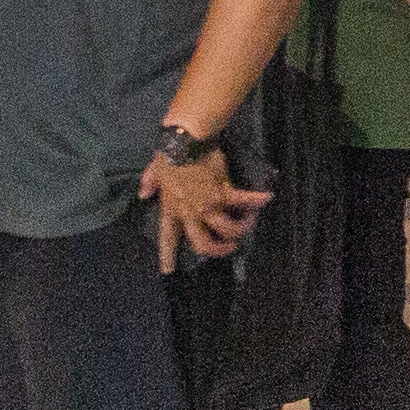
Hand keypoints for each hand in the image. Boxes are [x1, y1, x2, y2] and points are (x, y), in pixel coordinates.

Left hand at [146, 146, 265, 272]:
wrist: (187, 138)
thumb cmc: (170, 153)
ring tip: (247, 223)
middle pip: (202, 243)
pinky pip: (243, 200)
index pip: (167, 237)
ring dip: (239, 229)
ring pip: (225, 229)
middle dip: (217, 250)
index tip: (168, 271)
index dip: (167, 256)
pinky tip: (266, 197)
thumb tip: (143, 194)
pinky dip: (256, 200)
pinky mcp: (223, 191)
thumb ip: (149, 182)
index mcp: (171, 208)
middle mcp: (189, 211)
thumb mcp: (155, 169)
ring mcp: (207, 203)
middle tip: (228, 248)